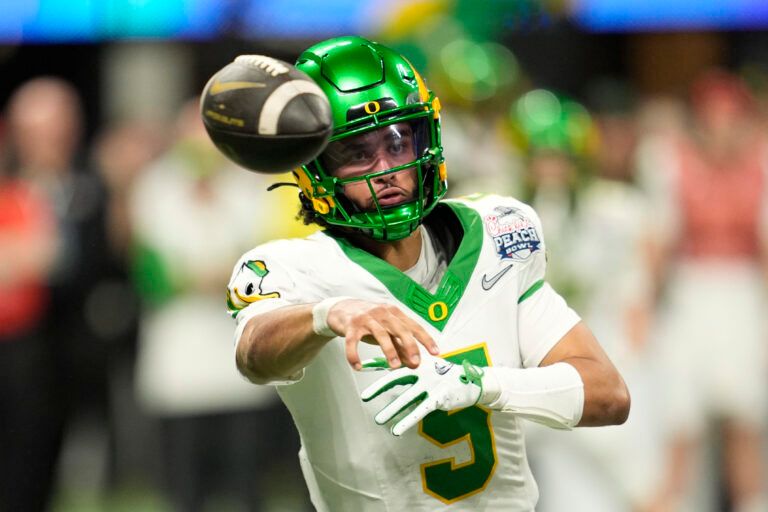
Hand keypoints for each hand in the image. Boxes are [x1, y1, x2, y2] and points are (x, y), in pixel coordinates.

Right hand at [325, 299, 438, 369]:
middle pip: (399, 328)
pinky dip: (354, 354)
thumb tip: (415, 362)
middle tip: (415, 361)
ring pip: (380, 334)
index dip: (426, 339)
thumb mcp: (387, 331)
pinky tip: (357, 365)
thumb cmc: (369, 320)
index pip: (414, 326)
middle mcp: (382, 313)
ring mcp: (366, 318)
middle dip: (409, 345)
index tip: (435, 352)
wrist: (342, 309)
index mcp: (394, 313)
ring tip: (394, 365)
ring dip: (389, 350)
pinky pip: (353, 342)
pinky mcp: (351, 326)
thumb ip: (400, 346)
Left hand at [360, 356, 483, 435]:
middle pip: (396, 377)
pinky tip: (397, 430)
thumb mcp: (426, 366)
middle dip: (379, 387)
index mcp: (417, 360)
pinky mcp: (439, 398)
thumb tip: (387, 365)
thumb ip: (407, 366)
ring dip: (392, 410)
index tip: (360, 365)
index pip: (394, 360)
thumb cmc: (446, 374)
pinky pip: (420, 411)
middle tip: (364, 396)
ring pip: (407, 398)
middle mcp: (422, 370)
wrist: (473, 381)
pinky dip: (407, 421)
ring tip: (379, 420)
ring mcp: (431, 384)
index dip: (377, 362)